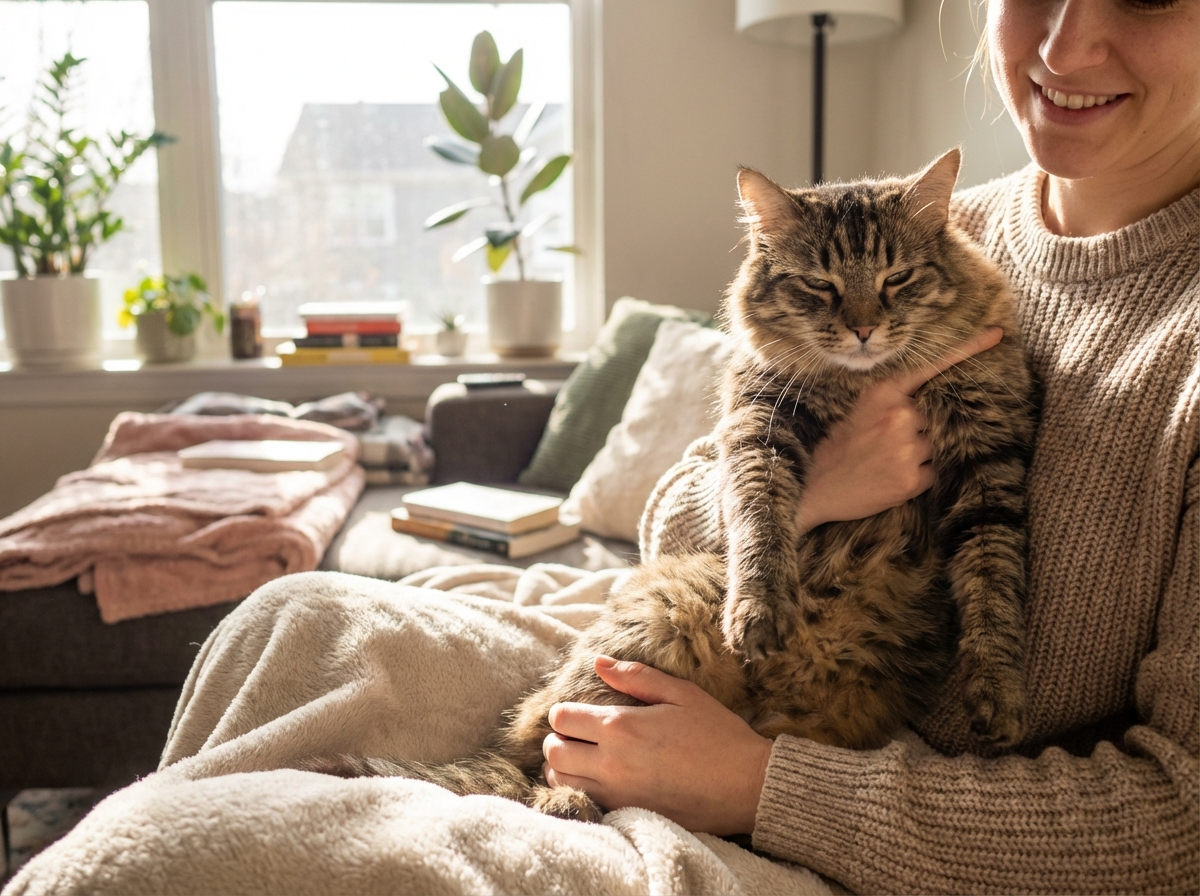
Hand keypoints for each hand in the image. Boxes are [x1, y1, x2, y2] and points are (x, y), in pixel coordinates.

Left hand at [542, 656, 772, 834]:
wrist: (747, 786)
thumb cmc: (717, 734)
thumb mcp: (681, 693)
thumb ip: (636, 677)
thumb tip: (599, 662)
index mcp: (620, 726)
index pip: (562, 718)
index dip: (565, 712)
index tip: (579, 712)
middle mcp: (611, 762)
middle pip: (553, 752)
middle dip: (558, 740)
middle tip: (578, 736)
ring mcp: (617, 793)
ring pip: (561, 782)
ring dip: (564, 768)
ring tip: (585, 758)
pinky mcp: (627, 814)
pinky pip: (584, 802)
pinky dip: (581, 790)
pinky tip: (600, 780)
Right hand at [796, 327, 1003, 532]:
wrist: (815, 489)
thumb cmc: (837, 450)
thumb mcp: (859, 412)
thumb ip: (893, 402)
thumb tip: (931, 403)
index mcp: (884, 393)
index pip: (932, 368)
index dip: (968, 350)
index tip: (996, 335)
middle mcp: (899, 415)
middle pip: (938, 416)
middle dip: (924, 430)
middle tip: (894, 444)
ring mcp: (907, 448)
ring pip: (939, 445)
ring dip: (923, 455)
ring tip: (890, 463)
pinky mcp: (912, 479)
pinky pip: (936, 472)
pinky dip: (922, 476)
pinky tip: (894, 479)